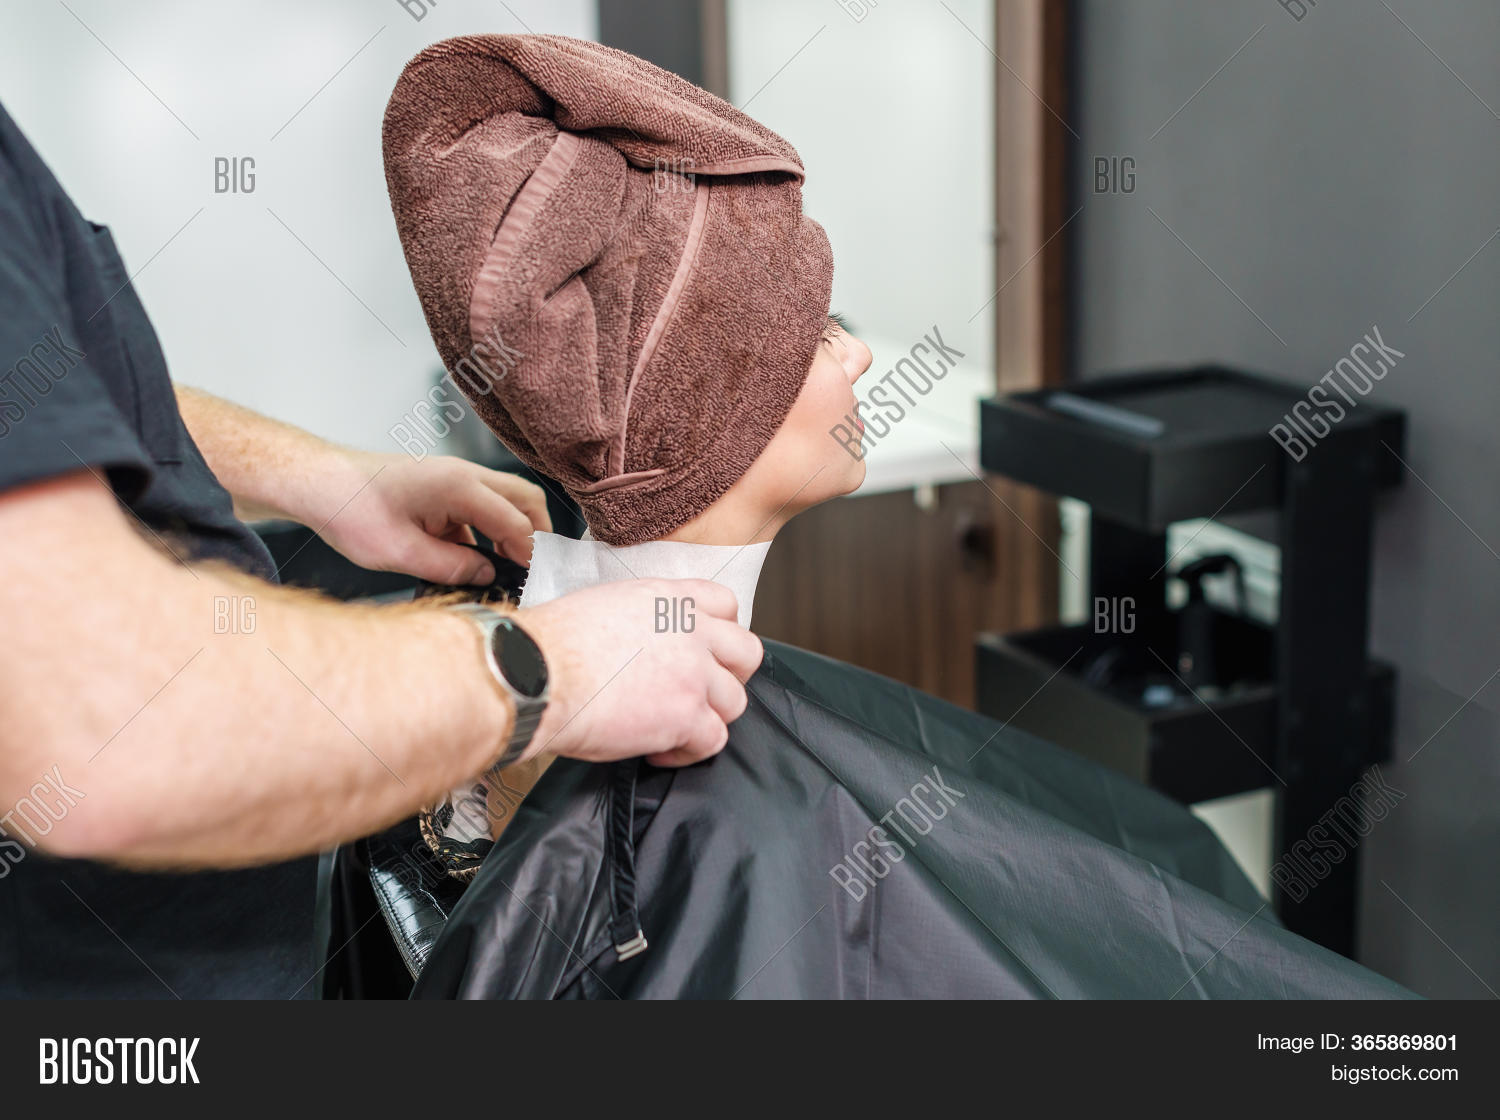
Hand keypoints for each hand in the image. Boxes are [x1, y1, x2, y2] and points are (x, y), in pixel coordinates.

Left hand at [316, 451, 550, 582]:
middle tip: (533, 570)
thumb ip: (452, 567)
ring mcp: (453, 478)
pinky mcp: (441, 487)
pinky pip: (478, 508)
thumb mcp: (401, 553)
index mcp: (459, 486)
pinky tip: (472, 560)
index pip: (516, 522)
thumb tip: (486, 574)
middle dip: (536, 535)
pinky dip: (485, 531)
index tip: (534, 581)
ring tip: (507, 568)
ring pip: (504, 501)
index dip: (530, 555)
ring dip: (511, 531)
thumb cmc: (349, 508)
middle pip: (524, 499)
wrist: (317, 482)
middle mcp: (463, 475)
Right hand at [517, 579, 763, 766]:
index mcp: (669, 599)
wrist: (536, 674)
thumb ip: (640, 619)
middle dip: (732, 676)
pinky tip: (659, 751)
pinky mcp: (686, 716)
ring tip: (675, 727)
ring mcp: (694, 674)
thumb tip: (639, 641)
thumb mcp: (602, 606)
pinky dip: (690, 752)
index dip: (721, 631)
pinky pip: (713, 740)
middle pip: (746, 653)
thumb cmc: (550, 645)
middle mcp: (691, 631)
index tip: (708, 651)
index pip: (725, 603)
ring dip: (709, 717)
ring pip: (735, 701)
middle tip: (704, 693)